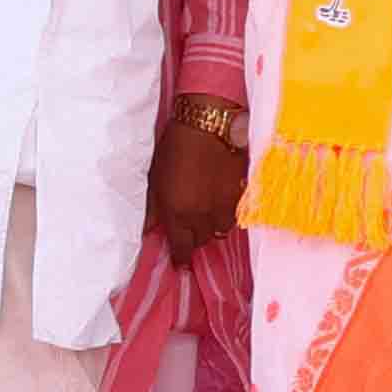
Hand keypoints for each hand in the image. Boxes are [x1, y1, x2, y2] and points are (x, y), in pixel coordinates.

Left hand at [145, 112, 247, 262]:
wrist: (208, 126)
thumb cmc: (173, 148)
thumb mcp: (154, 176)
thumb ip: (153, 207)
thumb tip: (149, 229)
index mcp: (177, 212)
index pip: (181, 247)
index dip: (180, 258)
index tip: (181, 265)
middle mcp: (201, 216)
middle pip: (200, 240)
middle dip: (193, 238)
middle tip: (187, 228)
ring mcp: (223, 208)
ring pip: (218, 230)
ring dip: (209, 227)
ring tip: (202, 214)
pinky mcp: (241, 198)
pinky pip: (233, 216)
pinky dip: (224, 214)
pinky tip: (218, 203)